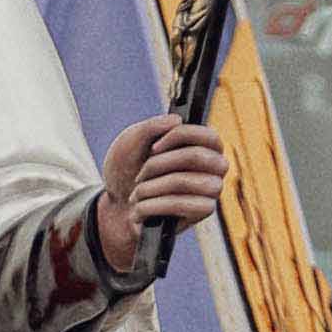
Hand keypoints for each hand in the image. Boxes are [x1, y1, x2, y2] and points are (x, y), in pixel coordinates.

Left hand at [94, 113, 227, 268]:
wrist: (117, 207)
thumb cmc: (128, 170)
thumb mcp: (131, 141)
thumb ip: (151, 126)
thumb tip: (177, 120)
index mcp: (202, 144)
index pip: (208, 135)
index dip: (180, 136)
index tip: (154, 146)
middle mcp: (213, 166)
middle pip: (194, 156)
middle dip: (157, 165)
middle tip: (141, 173)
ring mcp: (211, 189)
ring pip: (183, 182)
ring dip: (151, 187)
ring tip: (137, 193)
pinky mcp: (203, 211)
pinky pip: (181, 205)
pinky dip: (152, 205)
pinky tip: (140, 209)